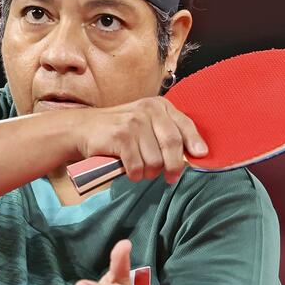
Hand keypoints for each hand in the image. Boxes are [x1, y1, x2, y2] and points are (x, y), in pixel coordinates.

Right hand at [72, 96, 207, 183]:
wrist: (84, 129)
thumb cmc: (120, 131)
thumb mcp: (146, 124)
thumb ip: (168, 134)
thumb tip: (197, 154)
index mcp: (159, 106)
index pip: (184, 125)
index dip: (194, 143)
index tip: (200, 156)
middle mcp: (148, 110)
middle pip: (173, 145)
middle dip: (174, 167)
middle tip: (170, 178)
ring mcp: (134, 123)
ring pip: (155, 161)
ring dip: (149, 173)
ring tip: (141, 170)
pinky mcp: (120, 137)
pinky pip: (137, 167)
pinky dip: (135, 175)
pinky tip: (130, 172)